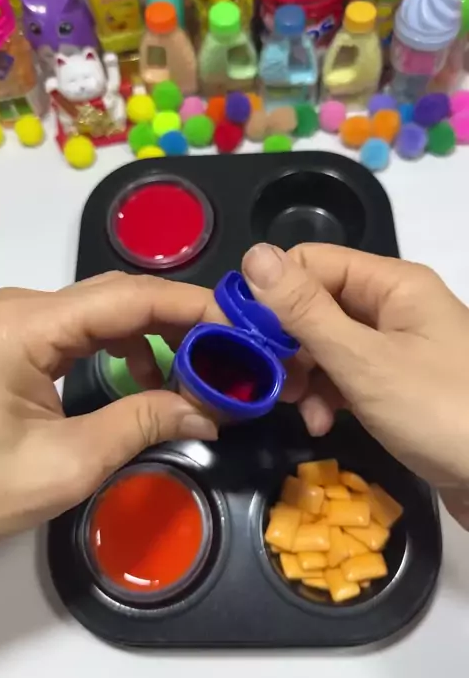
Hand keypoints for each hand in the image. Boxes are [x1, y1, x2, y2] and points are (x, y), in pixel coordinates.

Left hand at [0, 272, 219, 536]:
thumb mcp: (65, 464)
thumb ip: (141, 426)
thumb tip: (207, 412)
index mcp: (28, 326)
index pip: (129, 297)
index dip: (192, 306)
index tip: (241, 329)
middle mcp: (22, 307)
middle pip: (119, 295)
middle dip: (181, 320)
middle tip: (231, 352)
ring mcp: (16, 320)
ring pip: (104, 309)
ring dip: (155, 334)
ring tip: (195, 373)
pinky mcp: (14, 338)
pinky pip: (82, 327)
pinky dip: (124, 346)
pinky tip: (145, 378)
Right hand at [242, 243, 468, 528]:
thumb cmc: (439, 412)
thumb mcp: (364, 362)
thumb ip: (306, 311)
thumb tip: (254, 254)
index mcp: (392, 284)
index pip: (312, 263)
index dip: (271, 292)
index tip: (238, 332)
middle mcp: (394, 307)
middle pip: (318, 305)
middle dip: (287, 343)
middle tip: (268, 381)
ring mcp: (398, 348)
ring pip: (328, 345)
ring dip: (305, 376)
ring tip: (297, 409)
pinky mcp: (398, 386)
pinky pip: (348, 377)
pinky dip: (328, 397)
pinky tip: (319, 423)